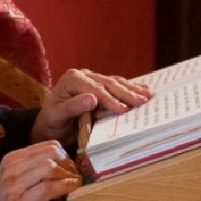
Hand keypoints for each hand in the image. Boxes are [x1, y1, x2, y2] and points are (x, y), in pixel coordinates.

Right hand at [0, 140, 81, 200]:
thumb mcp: (13, 177)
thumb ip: (31, 168)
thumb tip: (61, 165)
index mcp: (12, 158)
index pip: (47, 145)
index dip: (65, 155)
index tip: (70, 167)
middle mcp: (12, 167)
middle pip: (51, 153)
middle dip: (68, 163)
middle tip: (73, 175)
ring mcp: (14, 183)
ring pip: (50, 167)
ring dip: (67, 175)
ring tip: (72, 183)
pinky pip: (47, 188)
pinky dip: (64, 186)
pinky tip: (72, 188)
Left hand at [31, 68, 152, 148]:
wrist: (50, 125)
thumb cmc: (52, 123)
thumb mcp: (57, 116)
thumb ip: (73, 107)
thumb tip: (92, 98)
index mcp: (72, 79)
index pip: (95, 89)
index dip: (110, 100)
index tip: (123, 110)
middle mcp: (83, 75)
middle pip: (108, 84)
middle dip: (127, 93)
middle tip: (143, 102)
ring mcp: (93, 79)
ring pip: (116, 83)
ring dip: (133, 89)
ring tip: (149, 95)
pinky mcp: (100, 86)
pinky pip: (117, 86)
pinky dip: (131, 89)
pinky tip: (146, 90)